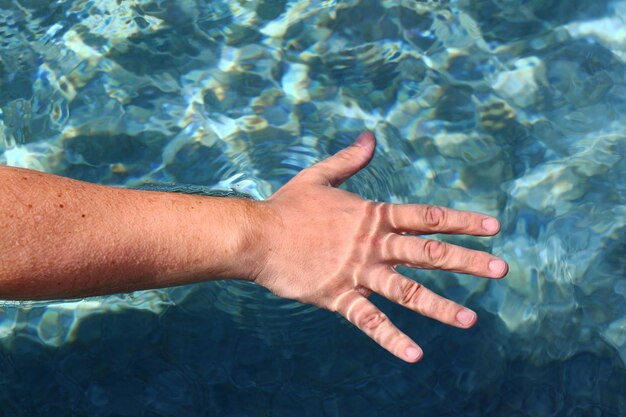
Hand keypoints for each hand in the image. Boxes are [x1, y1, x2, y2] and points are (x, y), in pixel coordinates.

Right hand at [249, 132, 507, 362]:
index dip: (462, 221)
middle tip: (502, 269)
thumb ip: (350, 160)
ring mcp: (358, 272)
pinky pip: (369, 321)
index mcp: (373, 216)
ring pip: (407, 291)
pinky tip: (415, 354)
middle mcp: (373, 245)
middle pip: (428, 253)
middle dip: (467, 261)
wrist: (256, 235)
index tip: (493, 228)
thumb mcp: (320, 177)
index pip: (427, 217)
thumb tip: (370, 138)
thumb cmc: (287, 206)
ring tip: (472, 320)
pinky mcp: (339, 297)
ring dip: (441, 306)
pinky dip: (392, 338)